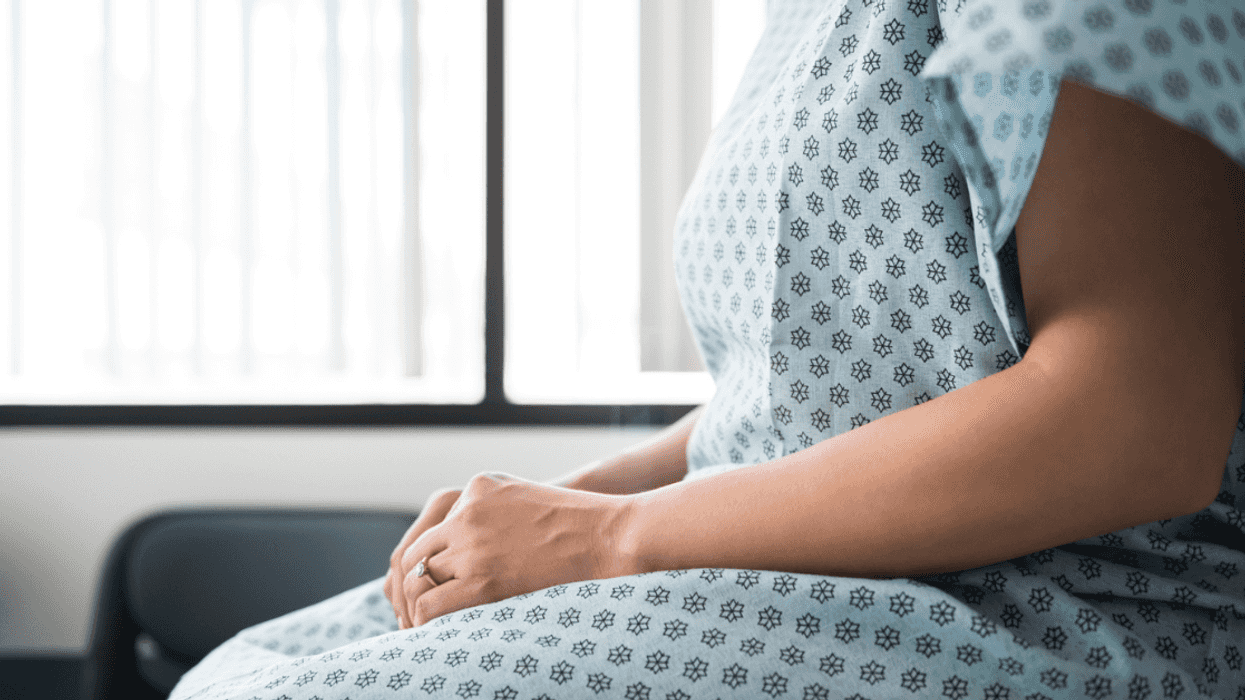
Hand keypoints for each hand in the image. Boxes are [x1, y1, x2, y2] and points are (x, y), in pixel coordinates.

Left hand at [394, 472, 633, 627]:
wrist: (608, 534)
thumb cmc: (576, 523)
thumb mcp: (524, 496)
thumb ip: (490, 510)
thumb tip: (465, 548)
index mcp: (475, 488)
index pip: (428, 531)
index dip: (422, 564)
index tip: (428, 587)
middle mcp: (465, 511)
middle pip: (414, 555)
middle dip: (412, 587)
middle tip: (418, 613)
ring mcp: (471, 541)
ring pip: (417, 580)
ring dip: (417, 605)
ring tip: (427, 626)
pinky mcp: (483, 576)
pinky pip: (431, 603)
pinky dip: (426, 620)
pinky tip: (437, 631)